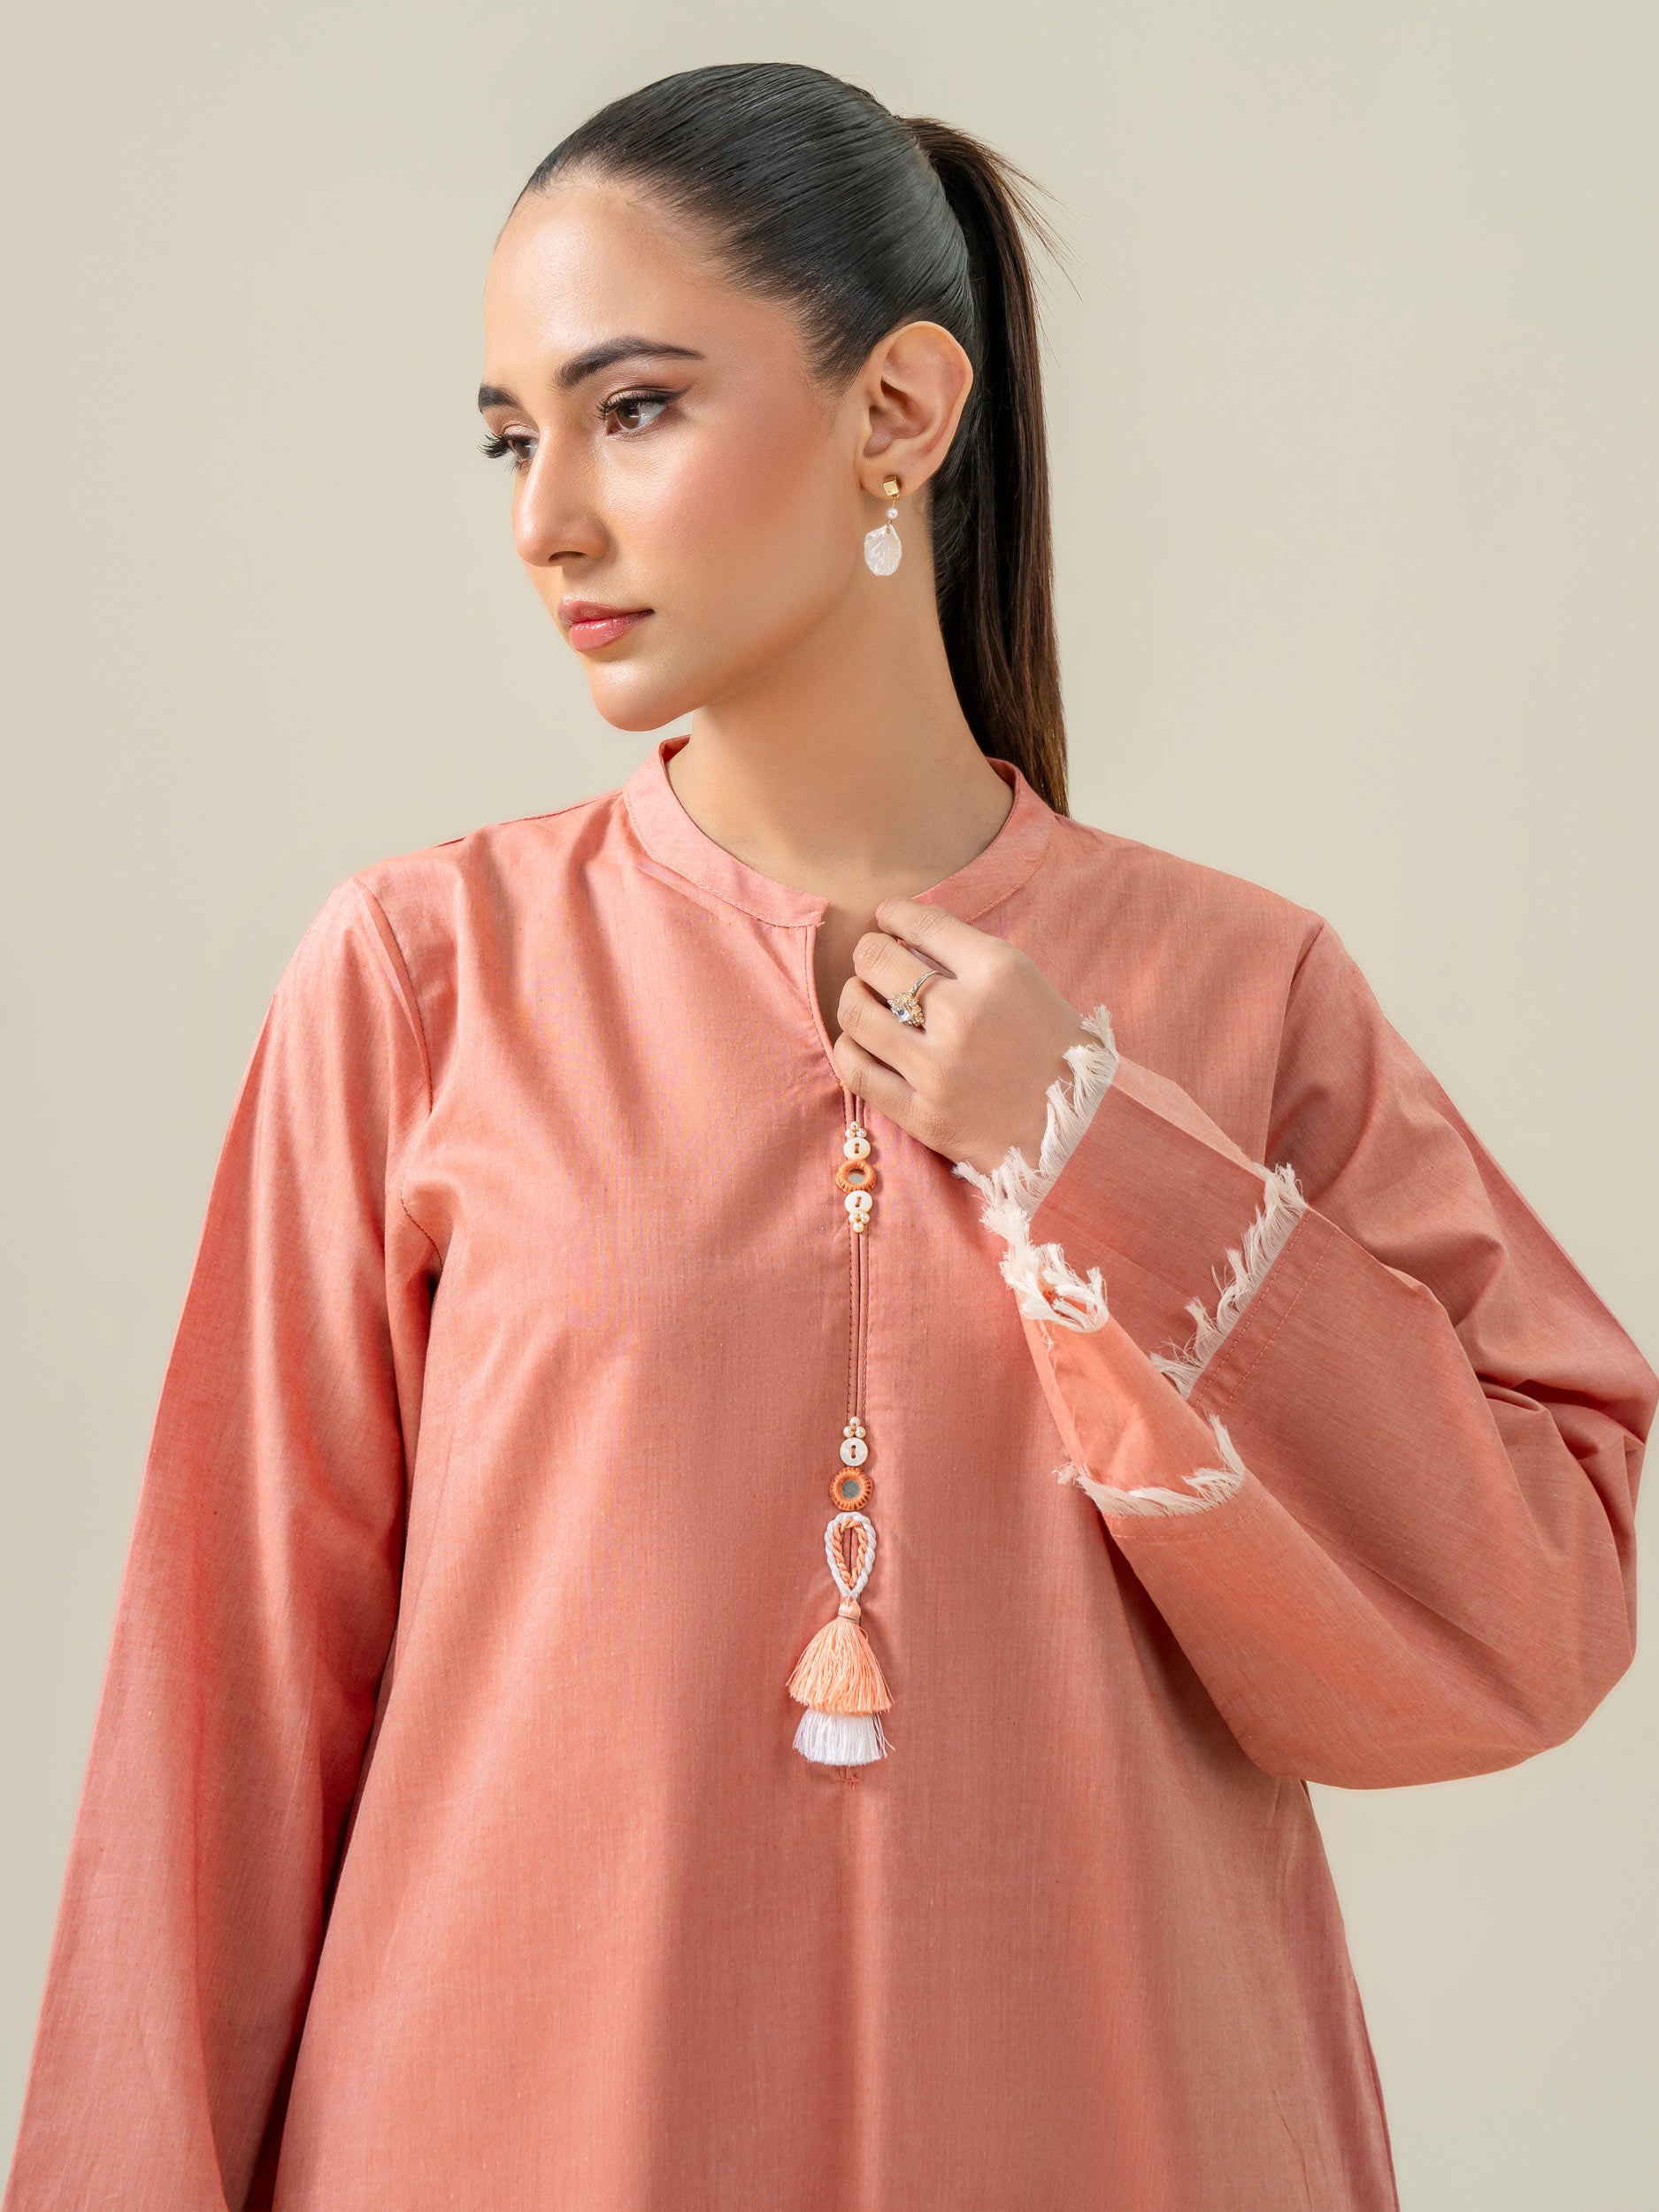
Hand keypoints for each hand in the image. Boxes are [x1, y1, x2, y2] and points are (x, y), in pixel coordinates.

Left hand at [830, 895, 1096, 1178]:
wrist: (1077, 1130)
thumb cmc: (1052, 1048)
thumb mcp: (1027, 981)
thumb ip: (968, 954)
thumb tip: (903, 931)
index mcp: (998, 972)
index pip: (919, 922)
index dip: (892, 914)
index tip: (887, 919)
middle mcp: (963, 1016)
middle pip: (876, 959)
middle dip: (870, 952)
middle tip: (876, 961)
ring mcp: (938, 1069)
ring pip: (855, 1011)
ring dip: (854, 997)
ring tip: (865, 999)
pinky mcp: (922, 1115)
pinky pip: (856, 1070)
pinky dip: (851, 1047)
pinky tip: (863, 1041)